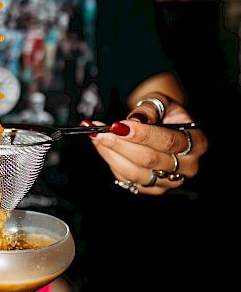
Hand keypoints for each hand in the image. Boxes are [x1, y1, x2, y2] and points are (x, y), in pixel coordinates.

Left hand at [82, 93, 207, 194]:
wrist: (165, 126)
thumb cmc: (164, 113)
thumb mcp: (161, 102)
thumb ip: (149, 109)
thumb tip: (134, 120)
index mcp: (196, 142)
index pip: (168, 141)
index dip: (141, 135)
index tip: (117, 125)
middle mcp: (188, 166)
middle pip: (149, 159)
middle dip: (120, 144)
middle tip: (100, 131)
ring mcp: (171, 181)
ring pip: (136, 173)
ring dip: (111, 154)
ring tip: (96, 137)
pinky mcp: (154, 189)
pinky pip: (129, 180)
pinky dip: (112, 163)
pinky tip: (102, 147)